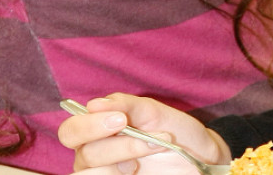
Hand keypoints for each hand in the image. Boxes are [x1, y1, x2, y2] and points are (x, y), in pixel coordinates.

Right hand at [58, 93, 232, 173]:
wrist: (201, 157)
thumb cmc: (177, 132)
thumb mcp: (156, 113)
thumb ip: (127, 105)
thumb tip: (95, 104)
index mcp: (99, 132)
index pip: (71, 131)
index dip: (88, 125)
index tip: (121, 118)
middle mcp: (96, 156)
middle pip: (81, 155)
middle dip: (110, 146)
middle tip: (142, 138)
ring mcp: (107, 174)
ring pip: (91, 173)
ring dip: (123, 157)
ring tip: (154, 147)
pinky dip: (119, 173)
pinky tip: (140, 169)